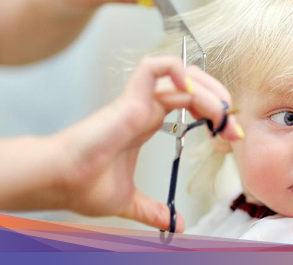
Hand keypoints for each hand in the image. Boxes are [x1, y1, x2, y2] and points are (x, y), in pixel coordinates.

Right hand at [54, 56, 242, 230]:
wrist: (60, 181)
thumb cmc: (83, 185)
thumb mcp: (130, 201)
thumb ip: (153, 210)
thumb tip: (175, 225)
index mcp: (147, 122)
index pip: (190, 102)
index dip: (214, 113)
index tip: (229, 135)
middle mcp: (146, 107)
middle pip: (192, 84)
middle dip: (219, 98)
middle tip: (232, 125)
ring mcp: (138, 101)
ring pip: (181, 75)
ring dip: (209, 89)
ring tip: (221, 114)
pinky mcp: (130, 99)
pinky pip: (154, 68)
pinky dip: (177, 70)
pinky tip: (193, 91)